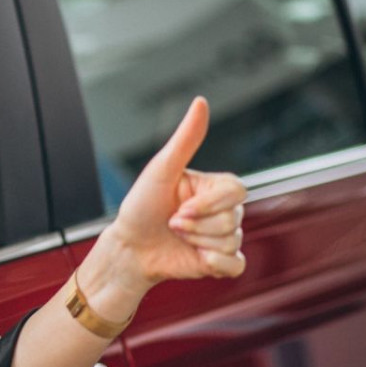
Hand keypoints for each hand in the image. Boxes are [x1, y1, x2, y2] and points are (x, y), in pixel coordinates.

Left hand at [98, 97, 247, 299]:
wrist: (128, 247)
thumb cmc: (141, 206)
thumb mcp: (161, 170)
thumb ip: (185, 139)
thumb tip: (200, 102)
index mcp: (213, 187)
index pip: (237, 191)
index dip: (209, 204)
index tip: (180, 209)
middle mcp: (222, 210)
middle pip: (232, 219)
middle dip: (195, 226)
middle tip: (171, 223)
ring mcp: (223, 236)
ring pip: (231, 241)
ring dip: (196, 242)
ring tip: (176, 236)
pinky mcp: (220, 262)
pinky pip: (236, 265)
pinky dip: (215, 264)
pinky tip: (195, 258)